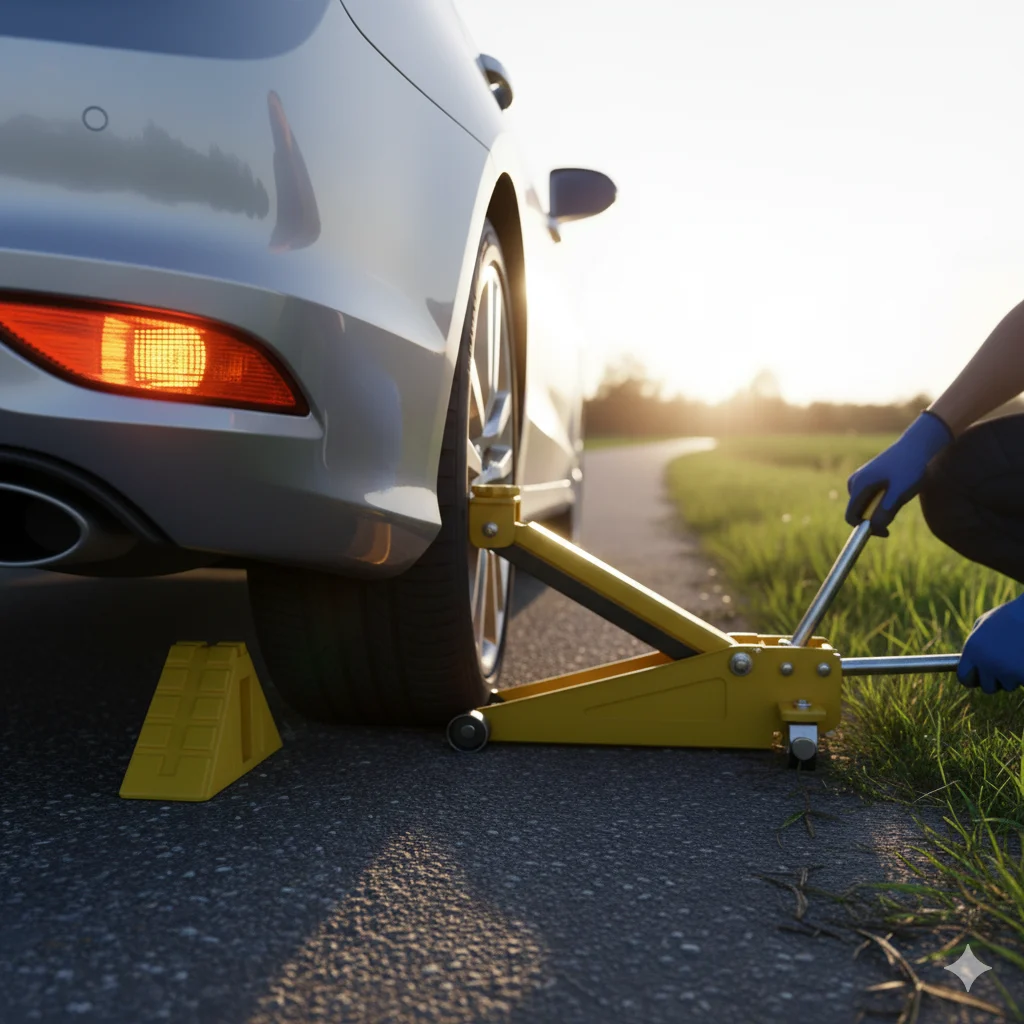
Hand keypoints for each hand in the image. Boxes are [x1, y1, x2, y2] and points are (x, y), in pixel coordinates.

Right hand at [845, 411, 952, 536]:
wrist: (917, 444)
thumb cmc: (910, 467)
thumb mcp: (900, 491)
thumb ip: (886, 510)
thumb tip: (873, 528)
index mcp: (859, 485)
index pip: (851, 517)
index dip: (866, 529)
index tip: (887, 531)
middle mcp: (855, 482)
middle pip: (858, 512)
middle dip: (875, 519)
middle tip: (898, 511)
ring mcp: (861, 478)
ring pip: (865, 506)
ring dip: (880, 509)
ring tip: (900, 496)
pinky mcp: (868, 476)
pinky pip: (870, 497)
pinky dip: (882, 501)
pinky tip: (898, 489)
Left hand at [957, 596, 1023, 693]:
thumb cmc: (1010, 616)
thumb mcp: (984, 624)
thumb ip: (974, 644)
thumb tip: (968, 663)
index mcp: (973, 650)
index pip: (964, 678)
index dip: (972, 679)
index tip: (979, 678)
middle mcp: (987, 663)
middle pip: (988, 687)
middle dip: (996, 680)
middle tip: (1005, 665)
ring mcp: (1006, 671)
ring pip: (1008, 685)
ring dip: (1013, 676)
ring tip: (1018, 654)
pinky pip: (1023, 682)